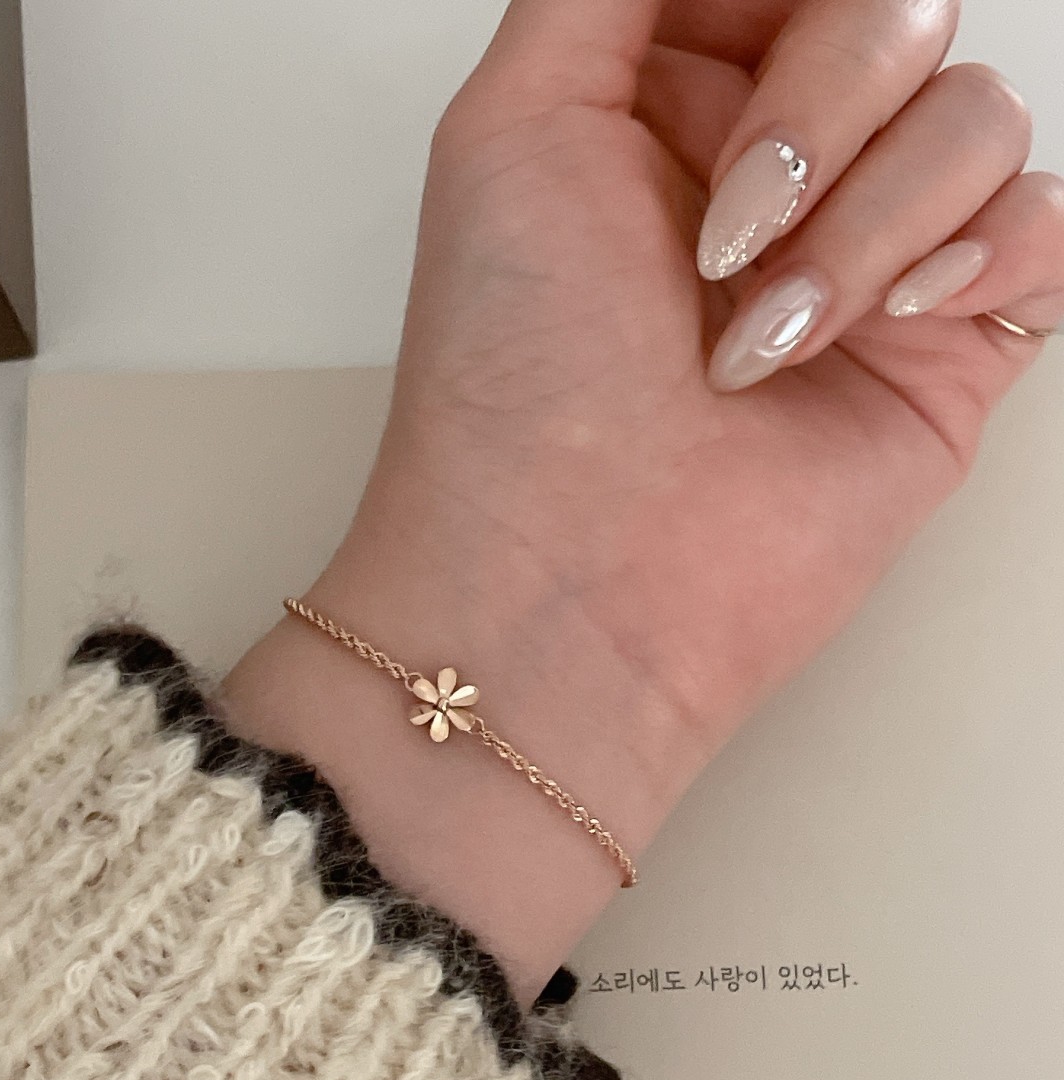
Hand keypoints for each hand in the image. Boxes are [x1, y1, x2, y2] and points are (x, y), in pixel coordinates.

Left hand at [223, 0, 1063, 1006]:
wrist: (576, 576)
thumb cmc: (519, 382)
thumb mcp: (515, 126)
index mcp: (665, 106)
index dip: (775, 3)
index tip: (731, 69)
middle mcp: (771, 172)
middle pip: (893, 14)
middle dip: (814, 111)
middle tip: (718, 238)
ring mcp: (862, 256)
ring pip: (970, 112)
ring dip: (861, 220)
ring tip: (758, 340)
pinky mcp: (940, 346)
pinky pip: (1042, 218)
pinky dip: (976, 251)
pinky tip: (885, 319)